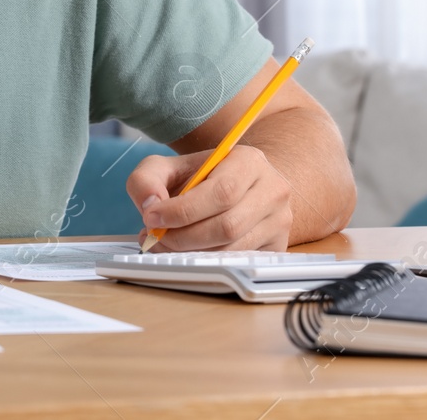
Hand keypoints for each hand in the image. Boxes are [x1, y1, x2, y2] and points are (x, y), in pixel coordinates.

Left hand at [125, 145, 293, 251]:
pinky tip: (189, 252)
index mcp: (249, 161)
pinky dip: (207, 262)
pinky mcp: (277, 246)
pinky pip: (239, 263)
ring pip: (232, 250)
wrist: (236, 187)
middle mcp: (272, 190)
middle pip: (228, 226)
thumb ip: (147, 179)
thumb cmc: (200, 178)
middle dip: (183, 237)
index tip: (152, 217)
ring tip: (167, 243)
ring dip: (192, 253)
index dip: (183, 211)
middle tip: (156, 237)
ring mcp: (279, 221)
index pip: (221, 192)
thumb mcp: (168, 168)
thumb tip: (149, 206)